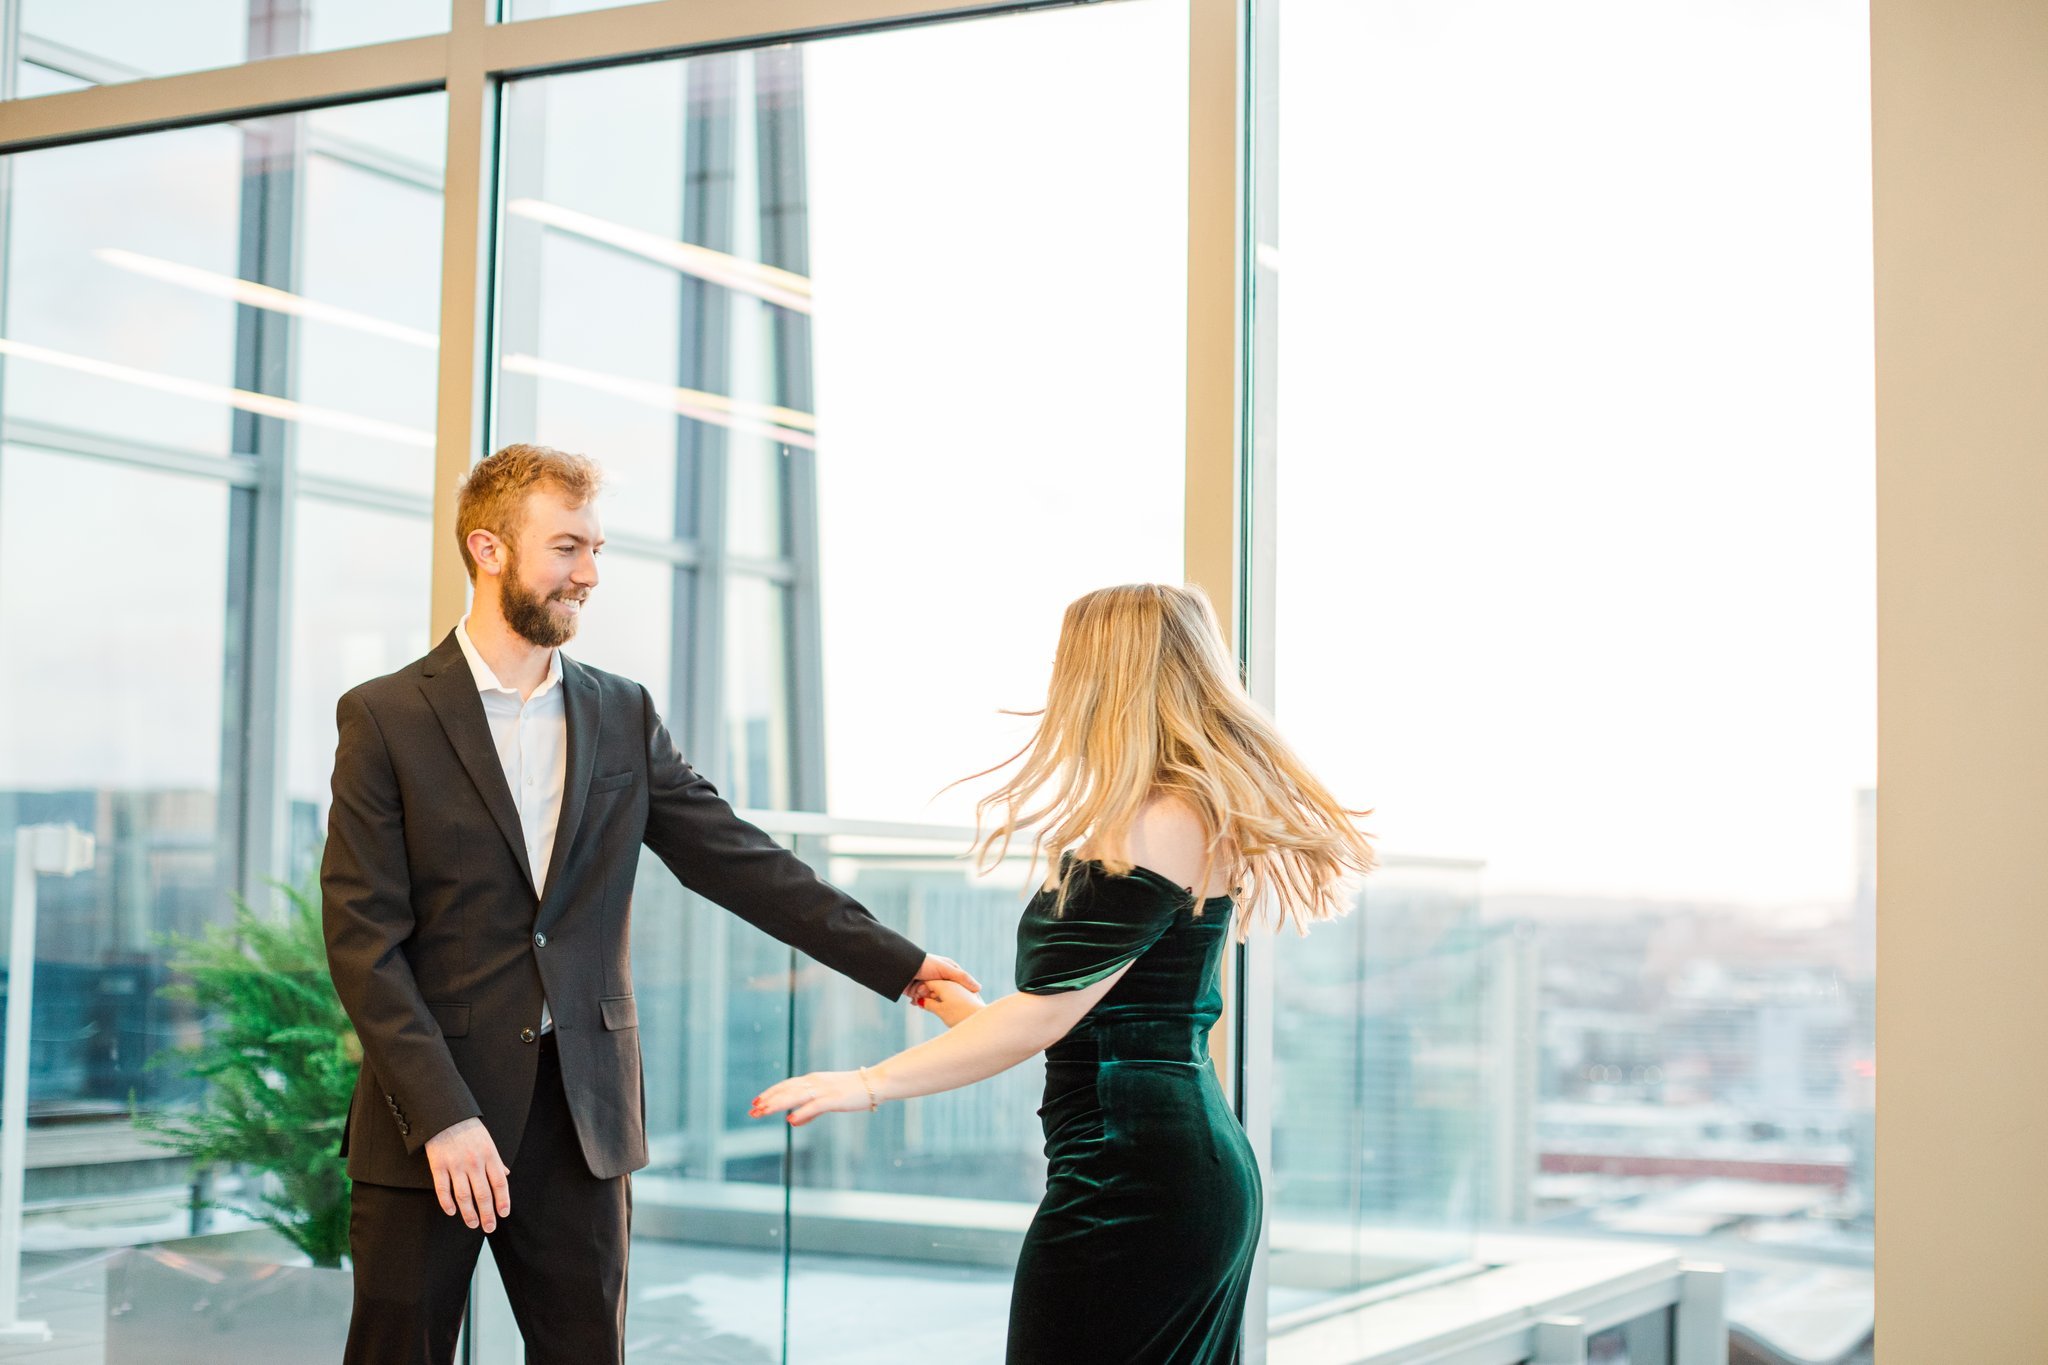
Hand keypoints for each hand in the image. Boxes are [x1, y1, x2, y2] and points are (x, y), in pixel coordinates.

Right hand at [424, 1117, 509, 1231]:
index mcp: (489, 1156)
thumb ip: (496, 1161)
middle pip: (483, 1194)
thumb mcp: (488, 1142)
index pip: (499, 1183)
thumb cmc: (468, 1129)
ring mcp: (455, 1165)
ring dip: (469, 1213)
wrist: (445, 1115)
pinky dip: (447, 1203)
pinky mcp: (438, 1166)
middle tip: (489, 1227)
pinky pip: (443, 1189)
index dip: (502, 1200)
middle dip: (487, 1214)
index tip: (503, 1214)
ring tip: (473, 1224)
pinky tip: (452, 1212)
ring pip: (464, 1196)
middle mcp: (474, 1163)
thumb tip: (506, 1175)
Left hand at [750, 1070, 872, 1126]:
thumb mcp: (827, 1100)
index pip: (785, 1085)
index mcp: (812, 1080)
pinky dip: (801, 1112)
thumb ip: (809, 1112)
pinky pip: (814, 1106)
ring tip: (763, 1112)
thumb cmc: (851, 1091)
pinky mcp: (834, 1099)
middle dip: (768, 1100)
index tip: (755, 1102)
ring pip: (795, 1096)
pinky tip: (790, 1120)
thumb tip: (791, 1122)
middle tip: (752, 1110)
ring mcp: (824, 1090)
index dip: (769, 1093)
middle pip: (786, 1090)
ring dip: (777, 1104)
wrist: (875, 1083)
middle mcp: (815, 1082)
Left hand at [905, 953, 980, 1000]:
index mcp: (949, 970)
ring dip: (927, 998)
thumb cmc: (924, 964)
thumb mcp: (946, 969)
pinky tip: (916, 1000)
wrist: (899, 967)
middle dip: (938, 996)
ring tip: (919, 990)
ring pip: (935, 1000)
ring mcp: (929, 986)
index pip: (960, 986)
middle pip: (947, 995)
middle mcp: (940, 979)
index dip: (960, 994)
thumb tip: (979, 988)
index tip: (959, 1000)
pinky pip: (924, 1002)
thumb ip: (962, 978)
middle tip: (929, 990)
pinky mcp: (919, 993)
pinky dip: (920, 1002)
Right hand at [914, 978, 984, 1027]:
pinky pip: (952, 994)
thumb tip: (920, 1001)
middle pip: (936, 986)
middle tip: (917, 1004)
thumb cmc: (959, 1015)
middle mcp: (953, 983)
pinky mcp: (968, 996)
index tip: (914, 1002)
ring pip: (944, 990)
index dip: (919, 992)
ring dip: (936, 997)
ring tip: (928, 1007)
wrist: (980, 1022)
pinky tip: (944, 1008)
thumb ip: (928, 1004)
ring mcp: (961, 988)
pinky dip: (945, 999)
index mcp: (944, 984)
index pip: (927, 984)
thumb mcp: (940, 1011)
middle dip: (927, 994)